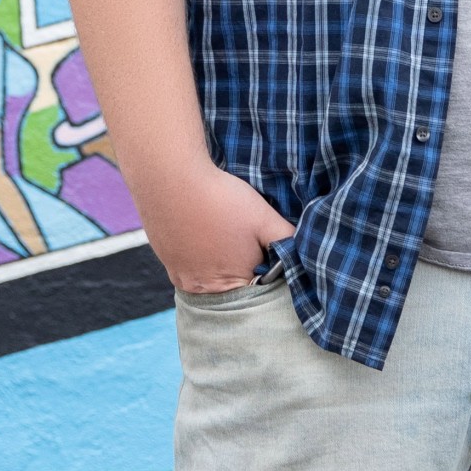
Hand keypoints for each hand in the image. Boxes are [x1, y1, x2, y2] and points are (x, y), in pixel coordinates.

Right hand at [128, 152, 295, 292]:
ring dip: (221, 258)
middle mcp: (202, 290)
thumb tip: (305, 249)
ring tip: (225, 229)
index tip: (267, 246)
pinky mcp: (166, 260)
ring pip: (211, 275)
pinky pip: (190, 264)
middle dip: (245, 265)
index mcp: (231, 286)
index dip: (268, 269)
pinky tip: (206, 228)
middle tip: (246, 236)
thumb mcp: (264, 218)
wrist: (171, 179)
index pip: (259, 290)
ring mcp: (180, 277)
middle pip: (234, 285)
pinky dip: (200, 251)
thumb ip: (287, 238)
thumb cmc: (222, 200)